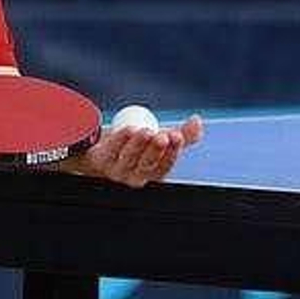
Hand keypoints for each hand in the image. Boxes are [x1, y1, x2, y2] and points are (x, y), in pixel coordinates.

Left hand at [75, 114, 203, 187]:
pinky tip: (129, 129)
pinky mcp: (101, 161)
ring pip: (129, 158)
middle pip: (147, 165)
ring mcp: (117, 171)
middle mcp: (136, 177)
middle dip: (156, 150)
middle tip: (162, 135)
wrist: (102, 148)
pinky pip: (112, 150)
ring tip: (145, 130)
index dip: (173, 152)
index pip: (165, 166)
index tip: (177, 135)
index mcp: (153, 173)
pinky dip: (120, 139)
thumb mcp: (160, 139)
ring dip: (138, 144)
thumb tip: (198, 121)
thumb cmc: (136, 145)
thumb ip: (182, 133)